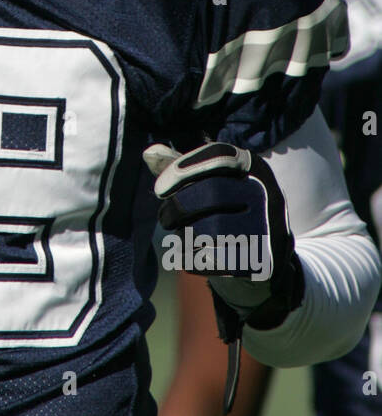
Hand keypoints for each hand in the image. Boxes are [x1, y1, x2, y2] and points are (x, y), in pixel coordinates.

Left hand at [143, 141, 303, 331]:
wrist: (265, 248)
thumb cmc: (227, 206)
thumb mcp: (211, 180)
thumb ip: (181, 167)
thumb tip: (148, 153)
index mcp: (252, 166)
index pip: (218, 156)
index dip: (183, 170)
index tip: (159, 189)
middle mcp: (266, 192)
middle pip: (214, 193)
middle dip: (180, 206)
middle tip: (165, 219)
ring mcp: (268, 226)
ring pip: (213, 230)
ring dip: (185, 235)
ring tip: (179, 236)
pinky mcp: (262, 259)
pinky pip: (217, 261)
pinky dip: (192, 260)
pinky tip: (185, 257)